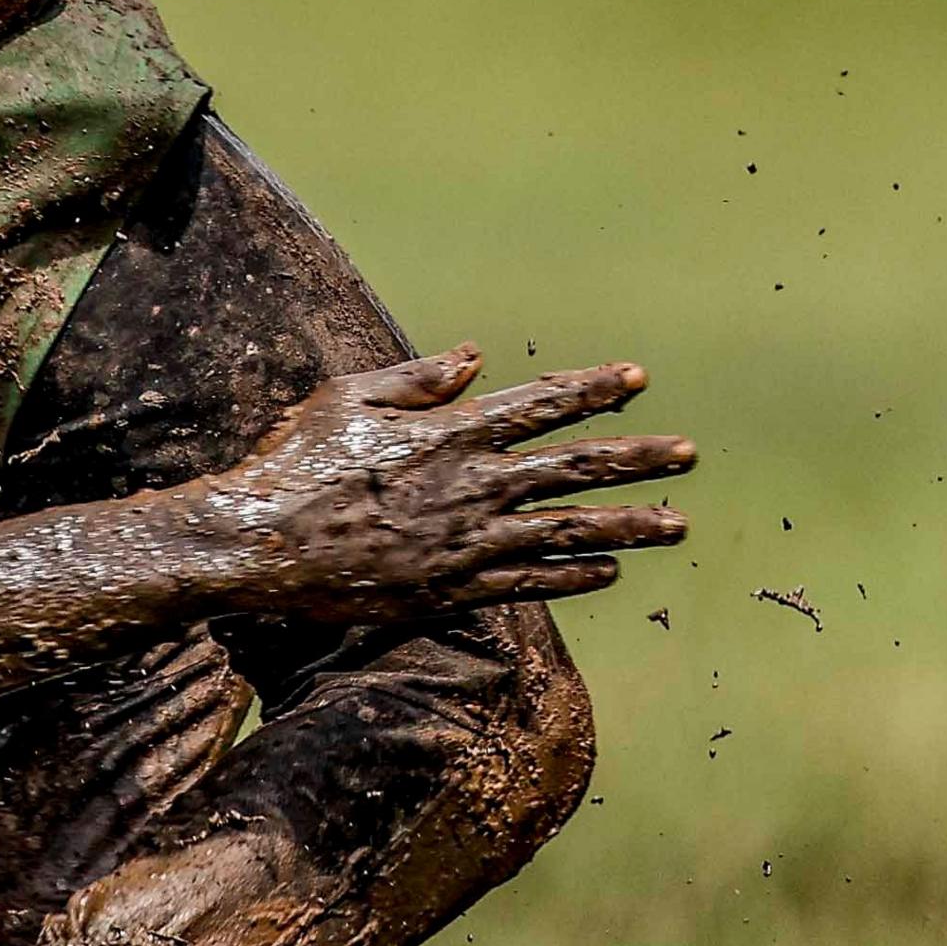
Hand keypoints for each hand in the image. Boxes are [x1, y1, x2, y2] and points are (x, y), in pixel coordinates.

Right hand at [192, 351, 692, 621]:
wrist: (259, 544)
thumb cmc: (292, 464)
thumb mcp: (346, 399)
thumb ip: (415, 379)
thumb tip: (472, 358)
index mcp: (448, 431)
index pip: (539, 405)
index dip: (592, 392)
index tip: (637, 381)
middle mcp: (471, 485)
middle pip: (574, 468)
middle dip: (638, 458)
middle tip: (687, 454)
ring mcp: (467, 540)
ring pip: (569, 530)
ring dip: (629, 525)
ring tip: (677, 523)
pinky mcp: (452, 587)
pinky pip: (530, 582)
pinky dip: (574, 576)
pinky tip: (608, 570)